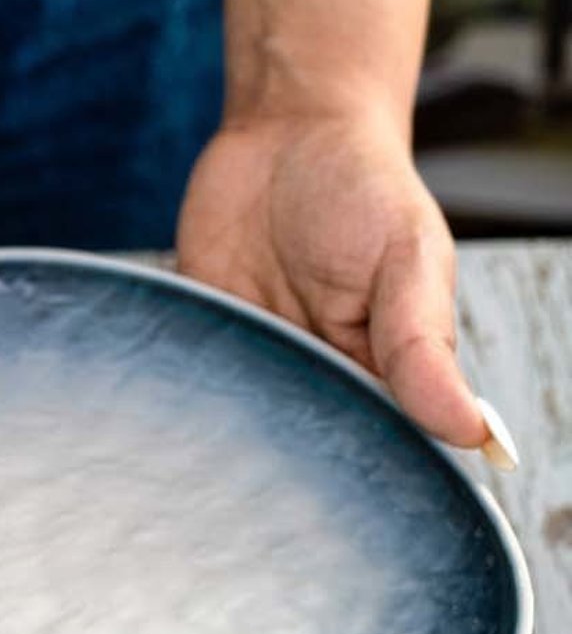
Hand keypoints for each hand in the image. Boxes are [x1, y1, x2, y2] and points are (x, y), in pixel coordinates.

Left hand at [176, 108, 487, 447]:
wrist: (287, 131)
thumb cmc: (365, 190)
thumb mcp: (409, 259)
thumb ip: (424, 347)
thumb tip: (472, 433)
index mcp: (379, 375)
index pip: (372, 450)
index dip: (355, 476)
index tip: (335, 502)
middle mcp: (314, 377)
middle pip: (296, 449)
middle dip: (278, 466)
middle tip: (262, 473)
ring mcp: (253, 359)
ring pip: (233, 423)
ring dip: (218, 432)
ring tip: (210, 446)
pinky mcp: (199, 334)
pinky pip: (181, 377)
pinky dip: (171, 388)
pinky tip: (162, 403)